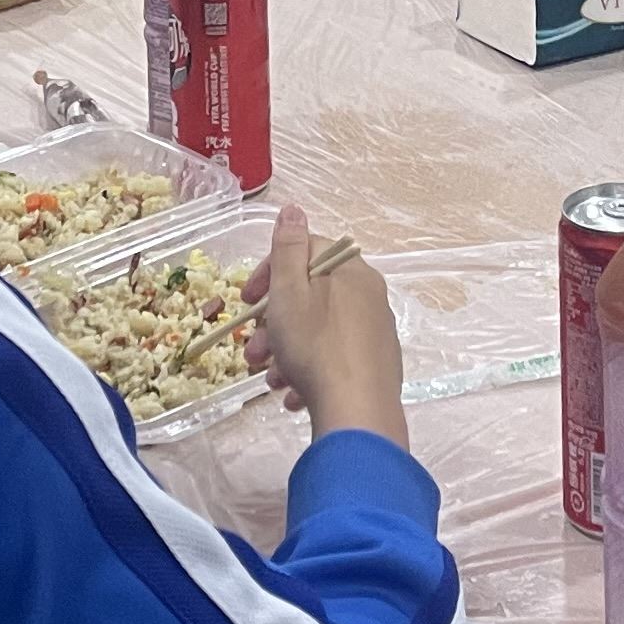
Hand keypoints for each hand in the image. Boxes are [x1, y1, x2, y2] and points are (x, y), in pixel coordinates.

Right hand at [245, 207, 405, 445]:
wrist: (358, 413)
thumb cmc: (316, 347)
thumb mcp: (291, 292)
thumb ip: (288, 249)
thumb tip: (293, 209)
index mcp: (351, 271)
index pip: (306, 252)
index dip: (270, 273)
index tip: (247, 300)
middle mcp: (369, 296)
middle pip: (311, 297)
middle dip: (274, 323)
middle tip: (253, 350)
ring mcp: (375, 333)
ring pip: (319, 332)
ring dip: (286, 352)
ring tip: (271, 379)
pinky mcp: (377, 367)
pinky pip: (334, 360)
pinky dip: (309, 373)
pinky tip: (294, 395)